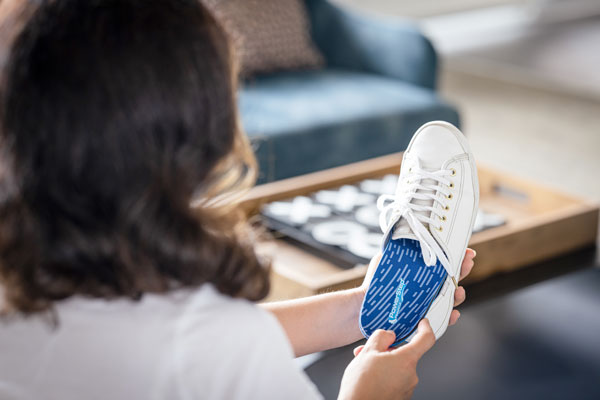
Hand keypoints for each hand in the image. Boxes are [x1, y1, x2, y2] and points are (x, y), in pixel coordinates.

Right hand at [338, 320, 434, 399]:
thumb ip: (381, 337)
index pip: (426, 339)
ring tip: (365, 366)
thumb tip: (388, 334)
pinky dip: (384, 375)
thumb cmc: (361, 386)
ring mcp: (406, 388)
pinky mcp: (400, 397)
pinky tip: (369, 377)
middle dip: (387, 349)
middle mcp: (411, 375)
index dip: (424, 327)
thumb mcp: (367, 352)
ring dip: (383, 363)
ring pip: (397, 367)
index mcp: (406, 360)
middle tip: (371, 350)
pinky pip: (395, 379)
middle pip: (405, 354)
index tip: (422, 323)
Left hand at [360, 249, 475, 325]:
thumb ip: (399, 246)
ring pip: (450, 300)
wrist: (364, 305)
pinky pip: (440, 320)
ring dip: (459, 295)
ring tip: (458, 290)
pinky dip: (450, 318)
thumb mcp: (387, 258)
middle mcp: (428, 287)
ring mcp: (427, 303)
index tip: (466, 251)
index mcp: (423, 272)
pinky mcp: (422, 319)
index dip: (457, 257)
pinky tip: (453, 313)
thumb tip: (408, 229)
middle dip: (463, 270)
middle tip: (467, 263)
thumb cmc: (375, 281)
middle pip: (452, 279)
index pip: (444, 263)